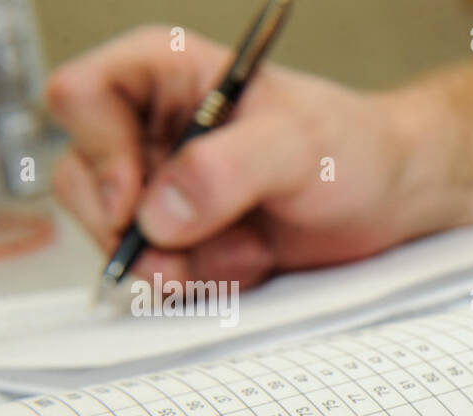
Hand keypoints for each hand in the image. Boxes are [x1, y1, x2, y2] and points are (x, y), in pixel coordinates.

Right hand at [48, 26, 436, 288]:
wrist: (391, 199)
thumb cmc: (354, 149)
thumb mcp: (299, 146)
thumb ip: (227, 170)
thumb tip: (158, 213)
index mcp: (164, 74)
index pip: (80, 98)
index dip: (98, 153)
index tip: (136, 203)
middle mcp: (151, 130)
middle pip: (83, 183)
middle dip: (138, 233)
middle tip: (191, 253)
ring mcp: (164, 190)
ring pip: (120, 241)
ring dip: (183, 265)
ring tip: (251, 250)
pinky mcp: (185, 240)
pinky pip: (161, 275)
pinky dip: (205, 283)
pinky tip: (252, 263)